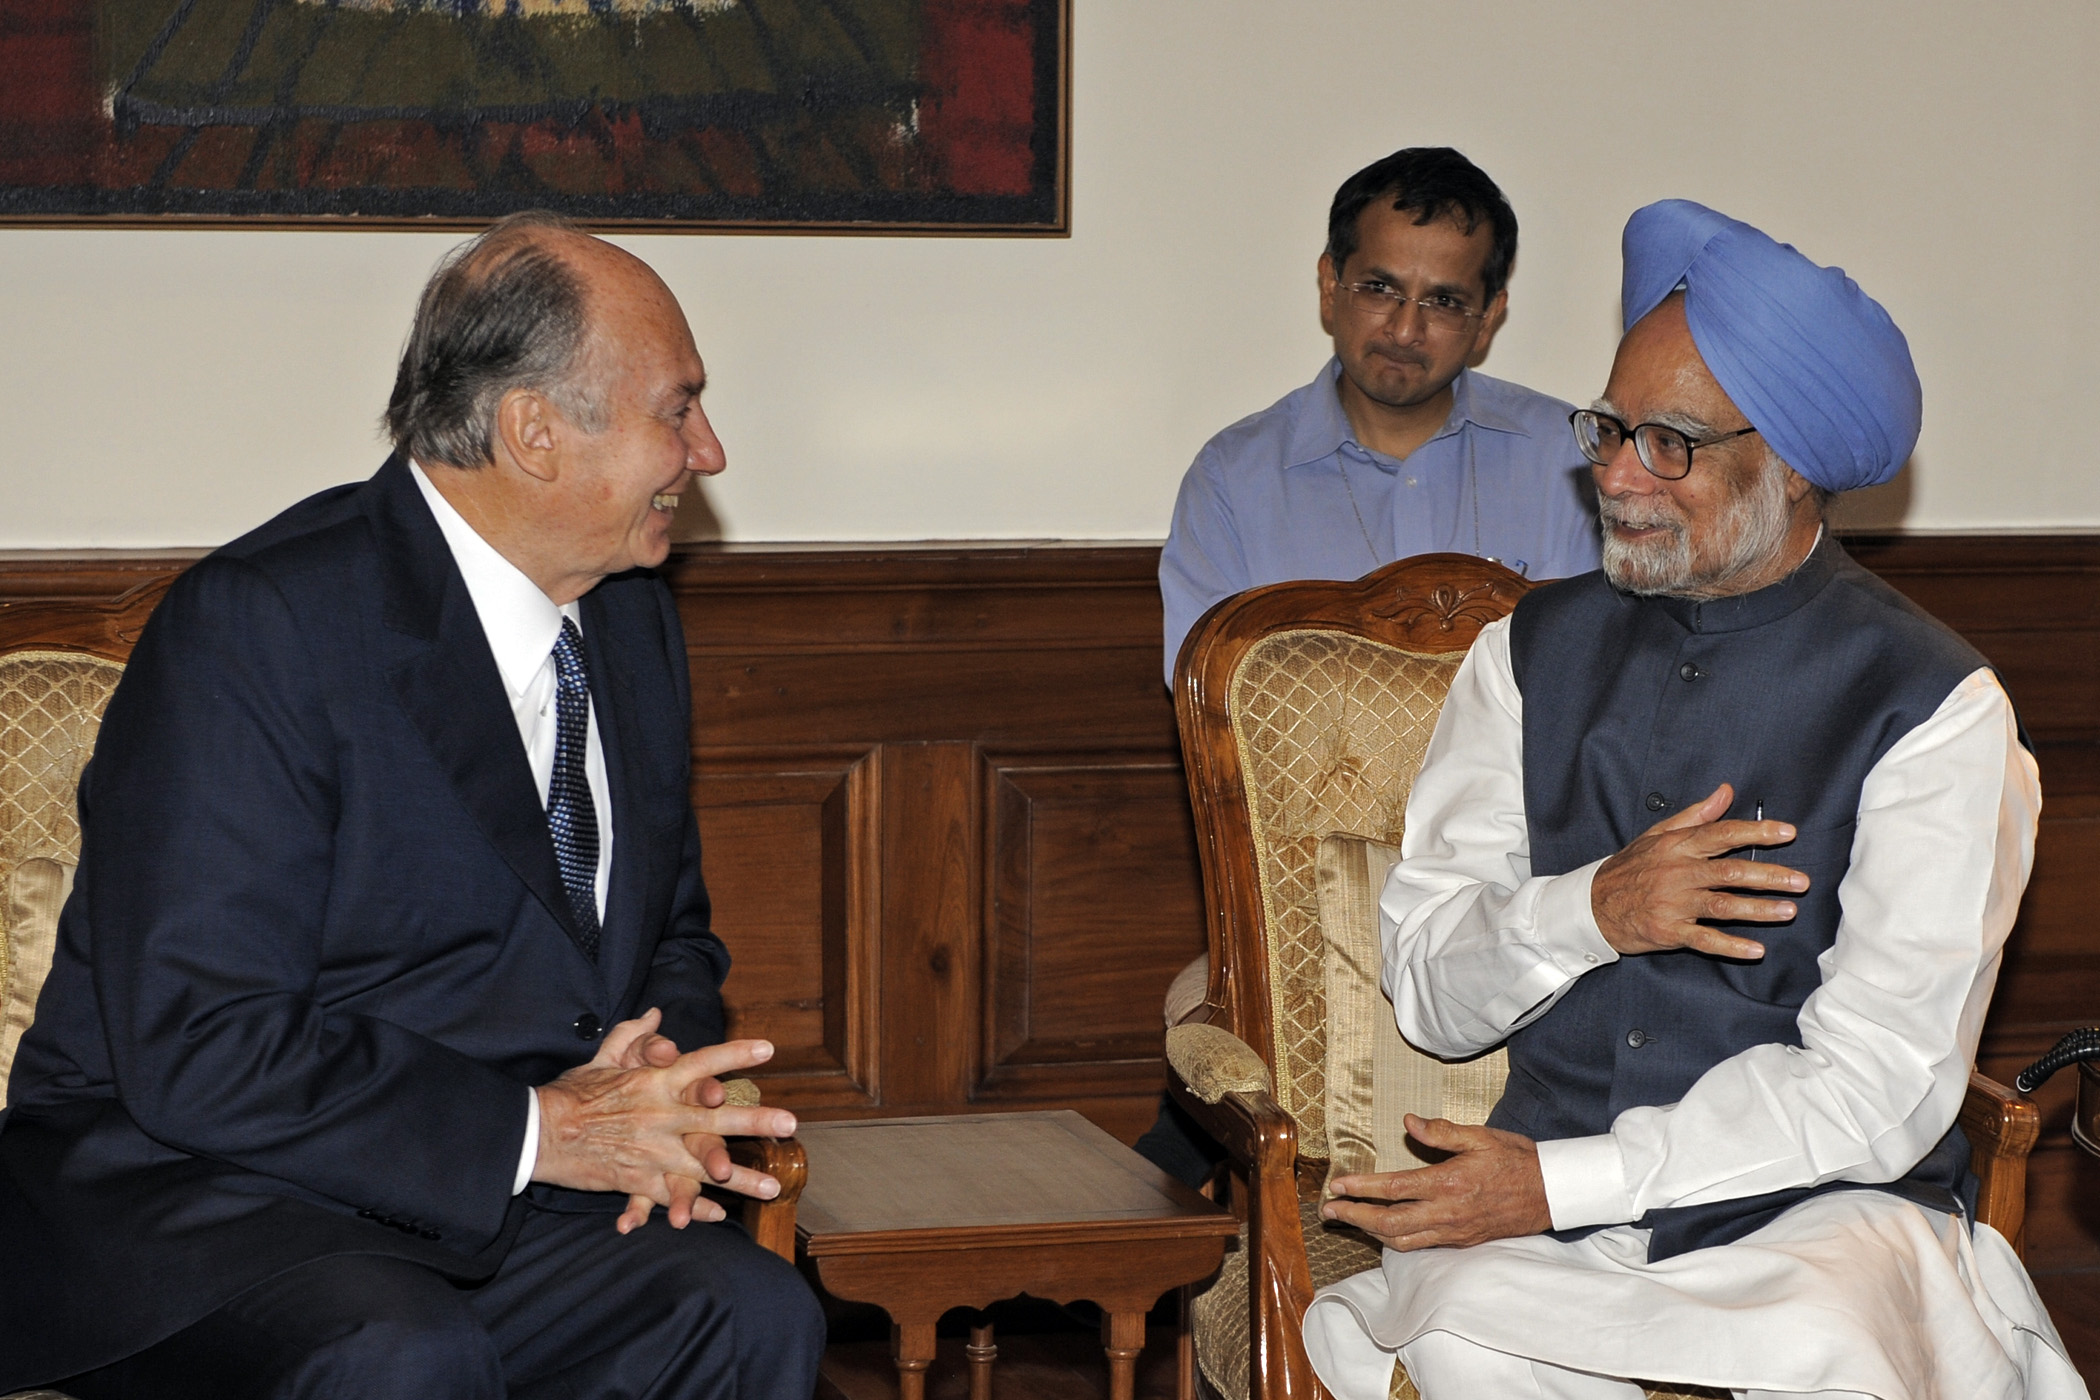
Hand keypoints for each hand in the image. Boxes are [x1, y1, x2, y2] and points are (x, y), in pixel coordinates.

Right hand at [532, 1038, 794, 1233]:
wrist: (539, 1132)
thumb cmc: (572, 1092)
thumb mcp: (603, 1057)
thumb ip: (634, 1034)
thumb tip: (656, 1010)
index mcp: (655, 1081)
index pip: (702, 1062)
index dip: (735, 1054)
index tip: (768, 1049)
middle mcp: (660, 1115)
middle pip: (717, 1119)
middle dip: (756, 1122)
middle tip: (790, 1124)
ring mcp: (651, 1150)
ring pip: (704, 1167)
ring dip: (742, 1179)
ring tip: (773, 1187)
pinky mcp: (636, 1179)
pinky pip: (672, 1196)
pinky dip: (694, 1208)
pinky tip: (718, 1215)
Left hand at [1320, 1115, 1550, 1249]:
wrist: (1551, 1193)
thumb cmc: (1516, 1160)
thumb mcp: (1480, 1136)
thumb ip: (1441, 1132)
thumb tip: (1408, 1122)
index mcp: (1447, 1183)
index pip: (1393, 1188)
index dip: (1360, 1188)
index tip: (1337, 1185)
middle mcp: (1447, 1212)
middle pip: (1389, 1223)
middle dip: (1354, 1217)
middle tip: (1329, 1210)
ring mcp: (1453, 1231)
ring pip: (1402, 1240)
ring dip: (1370, 1232)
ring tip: (1348, 1220)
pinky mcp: (1461, 1241)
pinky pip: (1420, 1245)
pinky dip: (1395, 1240)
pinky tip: (1383, 1232)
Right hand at [1590, 782, 1806, 959]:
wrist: (1593, 904)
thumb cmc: (1629, 868)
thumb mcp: (1657, 834)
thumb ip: (1696, 815)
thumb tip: (1725, 791)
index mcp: (1677, 847)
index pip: (1722, 834)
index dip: (1756, 832)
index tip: (1788, 832)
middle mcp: (1677, 873)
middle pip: (1729, 872)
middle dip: (1769, 876)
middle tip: (1800, 881)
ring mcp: (1673, 904)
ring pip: (1722, 906)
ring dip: (1759, 910)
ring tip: (1789, 910)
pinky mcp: (1668, 931)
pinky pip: (1704, 940)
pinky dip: (1730, 946)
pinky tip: (1755, 950)